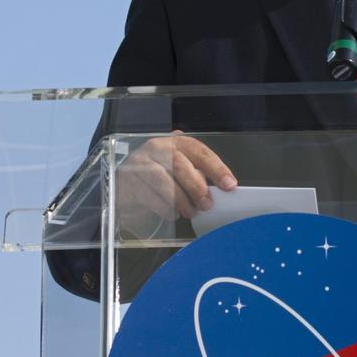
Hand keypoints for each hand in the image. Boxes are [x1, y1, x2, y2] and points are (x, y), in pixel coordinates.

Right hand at [116, 131, 235, 231]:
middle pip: (179, 164)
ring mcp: (139, 163)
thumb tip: (221, 188)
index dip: (216, 168)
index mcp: (175, 142)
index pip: (198, 151)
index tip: (229, 184)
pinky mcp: (128, 181)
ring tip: (190, 212)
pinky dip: (164, 207)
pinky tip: (172, 213)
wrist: (126, 183)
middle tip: (206, 204)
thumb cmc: (159, 176)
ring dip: (180, 199)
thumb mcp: (180, 170)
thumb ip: (198, 174)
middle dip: (196, 186)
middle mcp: (156, 148)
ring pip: (163, 180)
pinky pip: (148, 195)